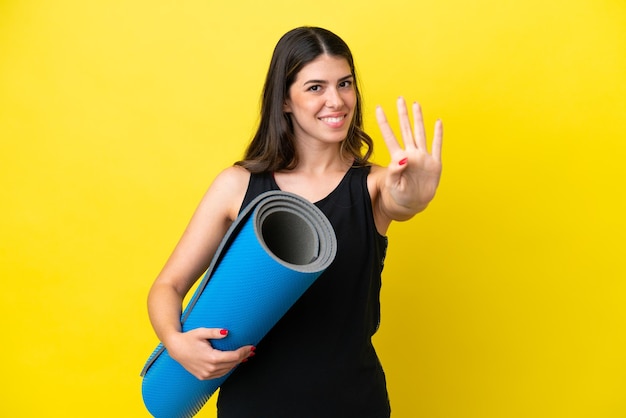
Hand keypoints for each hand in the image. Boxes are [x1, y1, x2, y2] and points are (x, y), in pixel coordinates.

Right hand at [165, 328, 254, 379]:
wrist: (175, 348)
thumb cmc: (188, 339)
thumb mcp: (201, 332)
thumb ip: (215, 332)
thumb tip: (227, 332)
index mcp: (211, 358)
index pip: (233, 357)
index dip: (244, 352)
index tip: (251, 346)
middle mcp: (209, 369)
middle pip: (232, 364)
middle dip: (243, 356)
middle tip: (251, 350)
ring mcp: (206, 374)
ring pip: (227, 370)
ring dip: (237, 363)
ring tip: (245, 356)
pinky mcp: (203, 376)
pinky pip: (220, 374)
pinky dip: (228, 368)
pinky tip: (233, 363)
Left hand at [376, 97, 442, 213]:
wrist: (411, 204)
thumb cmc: (399, 195)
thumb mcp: (394, 185)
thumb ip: (395, 172)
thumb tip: (402, 158)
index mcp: (398, 158)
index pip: (389, 136)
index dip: (384, 123)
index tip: (378, 109)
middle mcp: (410, 154)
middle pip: (405, 129)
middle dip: (402, 114)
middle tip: (400, 99)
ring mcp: (422, 157)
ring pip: (420, 133)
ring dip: (418, 119)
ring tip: (416, 104)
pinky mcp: (434, 163)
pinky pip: (437, 146)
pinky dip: (438, 134)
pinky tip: (438, 122)